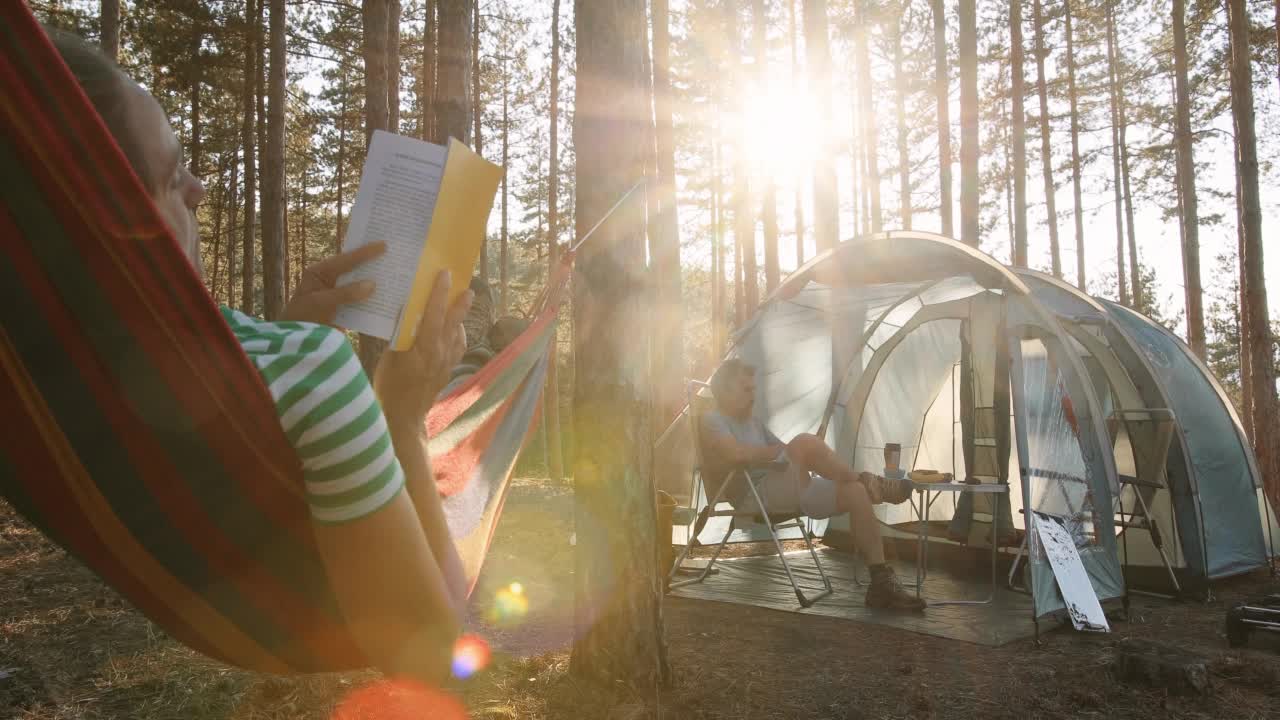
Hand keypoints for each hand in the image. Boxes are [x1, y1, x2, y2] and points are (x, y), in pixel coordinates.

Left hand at [280, 242, 385, 325]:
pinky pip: (360, 301)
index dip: (365, 252)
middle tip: (392, 254)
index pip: (345, 260)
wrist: (295, 346)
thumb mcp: (322, 303)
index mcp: (319, 273)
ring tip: (394, 274)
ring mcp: (337, 295)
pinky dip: (372, 300)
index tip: (384, 245)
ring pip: (359, 285)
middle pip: (354, 269)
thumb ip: (346, 293)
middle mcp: (329, 281)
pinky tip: (387, 298)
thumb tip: (372, 285)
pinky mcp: (343, 310)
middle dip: (372, 263)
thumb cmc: (302, 320)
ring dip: (374, 281)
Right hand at [374, 270, 472, 425]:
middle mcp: (440, 354)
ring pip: (458, 334)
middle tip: (467, 287)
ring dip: (461, 318)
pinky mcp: (447, 371)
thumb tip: (407, 316)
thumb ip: (400, 337)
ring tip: (464, 302)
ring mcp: (446, 363)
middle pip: (453, 322)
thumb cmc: (389, 387)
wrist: (403, 418)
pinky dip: (457, 336)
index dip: (440, 293)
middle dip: (460, 303)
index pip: (435, 314)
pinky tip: (455, 330)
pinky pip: (457, 348)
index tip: (445, 275)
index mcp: (424, 348)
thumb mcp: (389, 358)